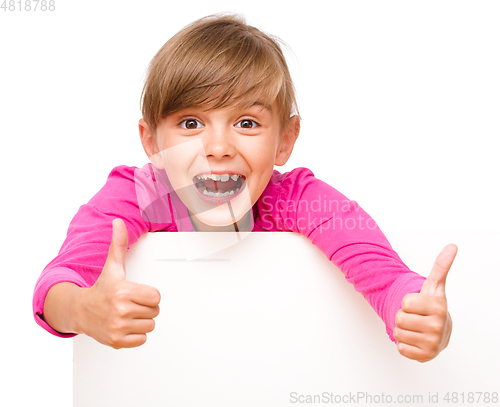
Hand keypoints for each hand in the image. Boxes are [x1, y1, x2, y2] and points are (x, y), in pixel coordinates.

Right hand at [74, 218, 160, 348]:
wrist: (80, 311)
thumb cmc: (101, 288)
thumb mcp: (112, 266)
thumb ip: (119, 244)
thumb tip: (118, 222)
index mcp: (123, 291)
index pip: (156, 297)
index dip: (149, 294)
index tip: (136, 292)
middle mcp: (120, 311)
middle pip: (154, 312)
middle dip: (145, 307)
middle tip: (130, 303)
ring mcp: (118, 328)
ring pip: (150, 326)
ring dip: (141, 321)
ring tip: (127, 313)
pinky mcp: (117, 341)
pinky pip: (142, 339)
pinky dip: (136, 334)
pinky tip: (124, 325)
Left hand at [393, 244, 457, 361]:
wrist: (439, 332)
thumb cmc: (432, 307)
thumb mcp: (434, 286)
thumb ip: (440, 266)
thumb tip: (452, 246)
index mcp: (439, 307)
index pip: (405, 302)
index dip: (408, 302)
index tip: (419, 304)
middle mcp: (438, 326)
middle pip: (399, 317)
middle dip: (403, 316)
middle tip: (416, 317)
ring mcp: (432, 343)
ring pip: (397, 332)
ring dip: (402, 329)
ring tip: (415, 327)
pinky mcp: (424, 356)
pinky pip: (400, 347)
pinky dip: (404, 343)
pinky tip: (415, 339)